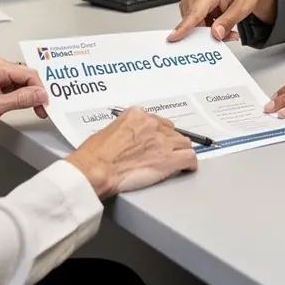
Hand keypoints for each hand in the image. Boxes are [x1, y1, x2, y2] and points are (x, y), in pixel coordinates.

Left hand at [0, 56, 47, 128]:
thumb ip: (20, 99)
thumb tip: (40, 95)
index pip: (29, 74)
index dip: (40, 90)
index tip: (45, 104)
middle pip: (27, 75)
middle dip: (36, 93)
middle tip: (42, 109)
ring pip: (22, 79)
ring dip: (29, 94)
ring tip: (34, 108)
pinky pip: (15, 82)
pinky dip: (21, 94)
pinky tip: (22, 103)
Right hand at [65, 107, 197, 198]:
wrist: (95, 170)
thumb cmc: (94, 155)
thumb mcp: (109, 130)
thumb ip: (126, 129)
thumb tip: (132, 138)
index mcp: (137, 114)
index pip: (158, 121)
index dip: (160, 134)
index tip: (159, 141)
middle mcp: (151, 124)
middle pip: (172, 131)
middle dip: (170, 142)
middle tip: (165, 153)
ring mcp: (161, 141)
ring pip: (184, 143)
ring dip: (180, 152)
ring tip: (177, 161)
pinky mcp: (167, 160)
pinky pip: (189, 158)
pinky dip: (190, 164)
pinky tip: (187, 168)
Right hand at [166, 0, 275, 42]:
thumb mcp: (242, 8)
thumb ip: (228, 22)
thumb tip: (216, 34)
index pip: (194, 14)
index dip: (183, 28)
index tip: (173, 38)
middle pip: (194, 24)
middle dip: (208, 34)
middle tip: (229, 35)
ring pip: (193, 25)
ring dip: (207, 30)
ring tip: (225, 26)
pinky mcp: (191, 3)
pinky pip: (194, 22)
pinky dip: (206, 26)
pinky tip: (218, 23)